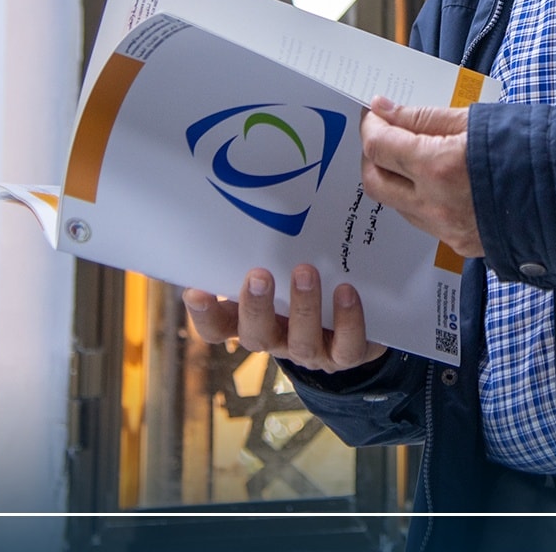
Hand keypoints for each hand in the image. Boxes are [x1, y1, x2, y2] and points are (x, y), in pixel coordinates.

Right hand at [181, 266, 387, 374]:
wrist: (359, 322)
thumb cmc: (309, 285)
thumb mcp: (283, 269)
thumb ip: (267, 251)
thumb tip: (258, 200)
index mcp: (252, 320)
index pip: (217, 326)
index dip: (204, 316)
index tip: (196, 291)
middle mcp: (278, 339)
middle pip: (256, 336)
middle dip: (255, 307)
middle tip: (258, 275)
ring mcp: (311, 351)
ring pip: (302, 342)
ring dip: (303, 307)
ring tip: (306, 272)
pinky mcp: (346, 355)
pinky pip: (346, 346)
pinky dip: (348, 320)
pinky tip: (346, 291)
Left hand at [359, 97, 480, 258]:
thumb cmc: (528, 149)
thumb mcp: (472, 121)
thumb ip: (422, 118)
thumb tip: (384, 111)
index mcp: (438, 167)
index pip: (379, 147)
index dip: (370, 126)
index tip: (375, 113)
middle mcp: (435, 205)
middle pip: (374, 182)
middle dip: (371, 155)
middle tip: (383, 133)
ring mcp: (445, 230)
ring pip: (396, 204)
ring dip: (394, 178)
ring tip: (412, 154)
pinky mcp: (458, 244)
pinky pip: (421, 220)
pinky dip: (417, 197)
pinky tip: (437, 180)